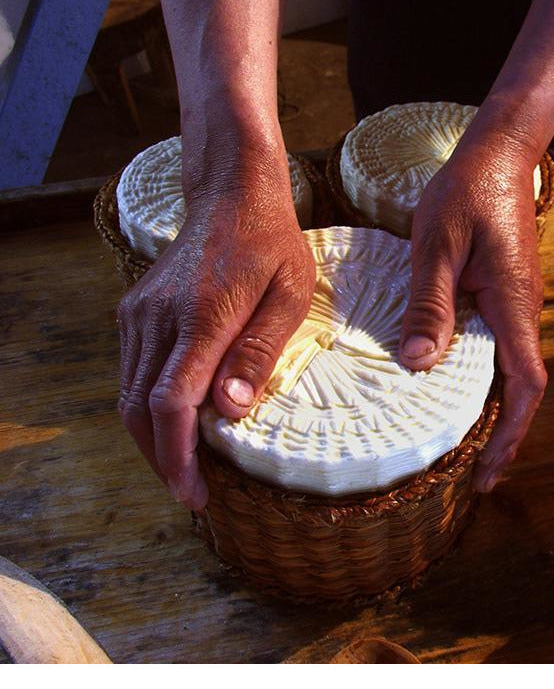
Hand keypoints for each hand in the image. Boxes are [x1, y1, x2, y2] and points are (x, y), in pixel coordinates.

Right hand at [116, 184, 314, 509]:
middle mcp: (159, 317)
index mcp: (202, 315)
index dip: (179, 457)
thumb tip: (229, 409)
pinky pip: (132, 371)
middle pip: (140, 409)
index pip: (172, 403)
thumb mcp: (289, 294)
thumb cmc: (272, 244)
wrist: (230, 195)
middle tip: (192, 493)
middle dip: (162, 460)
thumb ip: (259, 351)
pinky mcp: (134, 310)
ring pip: (129, 394)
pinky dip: (147, 407)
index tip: (194, 493)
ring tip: (185, 468)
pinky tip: (175, 424)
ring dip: (151, 438)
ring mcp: (140, 313)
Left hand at [399, 137, 546, 492]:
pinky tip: (450, 386)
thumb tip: (419, 363)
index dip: (511, 434)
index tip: (487, 472)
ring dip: (493, 410)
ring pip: (510, 370)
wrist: (498, 154)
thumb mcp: (438, 245)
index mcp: (514, 305)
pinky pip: (498, 347)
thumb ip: (430, 302)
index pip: (526, 384)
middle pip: (522, 388)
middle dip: (502, 435)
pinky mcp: (504, 293)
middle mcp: (523, 311)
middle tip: (470, 476)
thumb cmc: (468, 191)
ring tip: (460, 446)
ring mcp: (516, 303)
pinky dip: (482, 379)